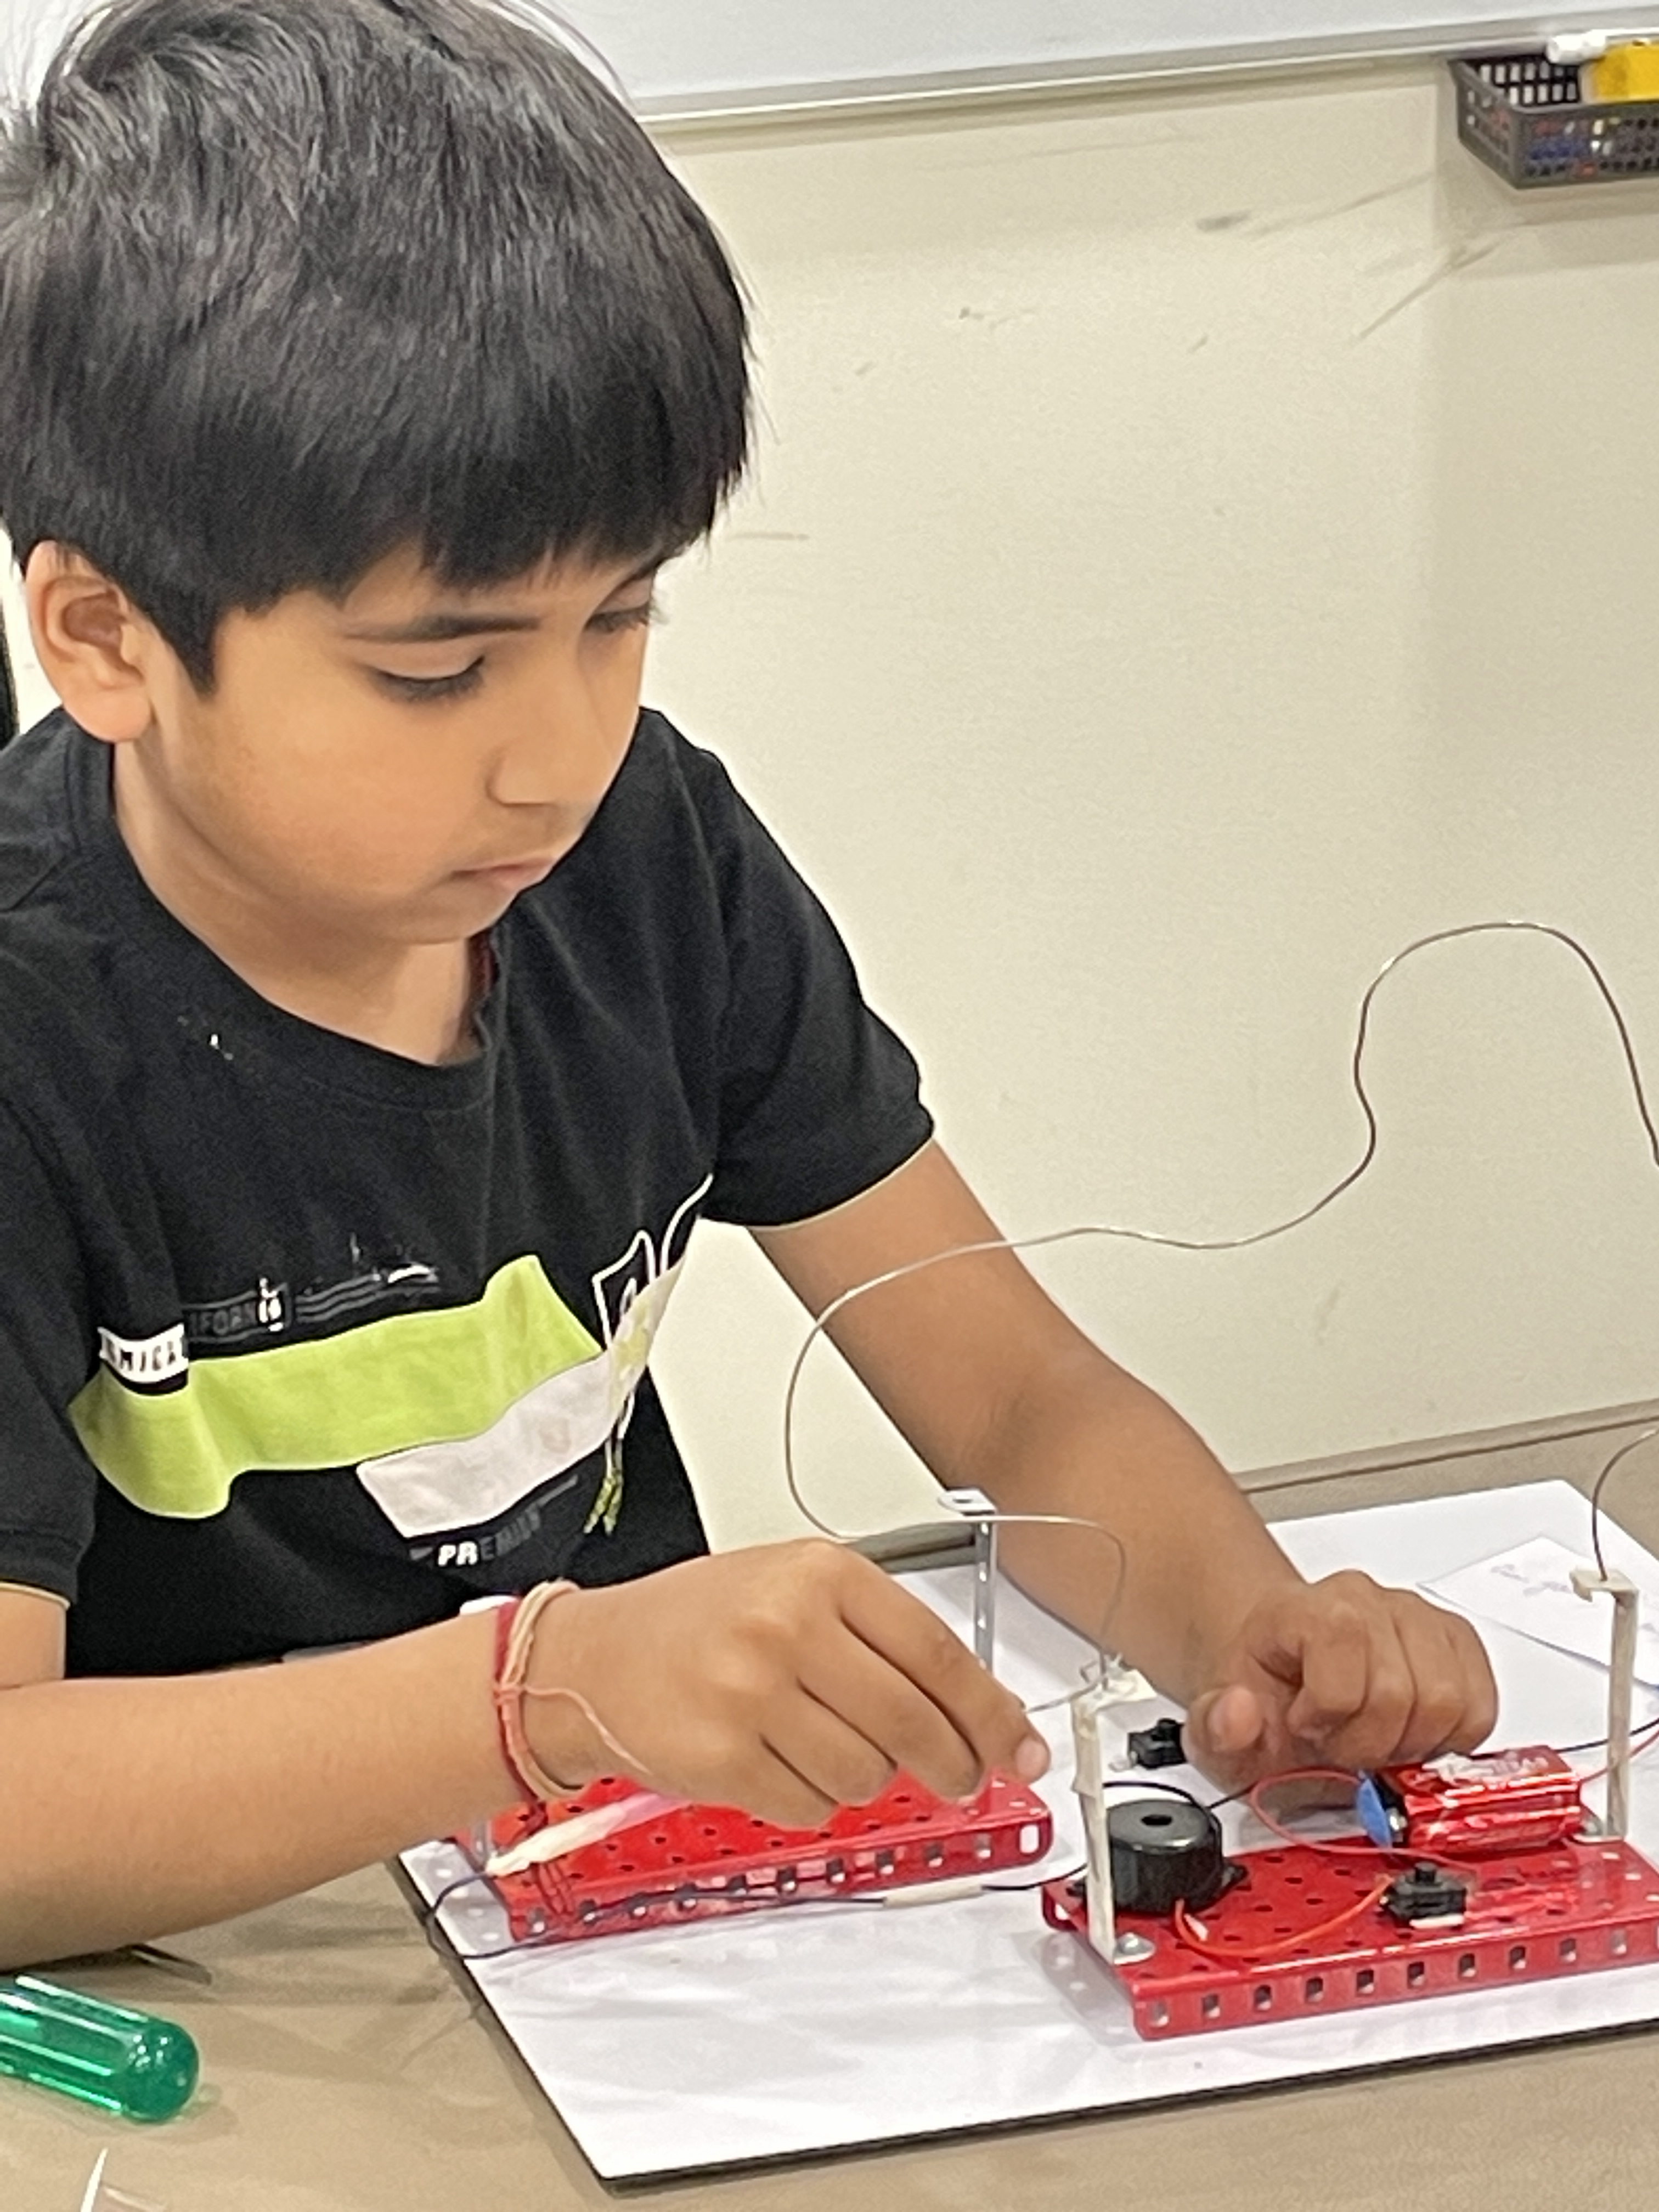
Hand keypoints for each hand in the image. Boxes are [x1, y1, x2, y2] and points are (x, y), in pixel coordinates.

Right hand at [523, 1540, 1050, 1826]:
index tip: (1021, 1746)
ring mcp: (752, 1693)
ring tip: (820, 1742)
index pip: (939, 1654)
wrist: (591, 1658)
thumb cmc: (699, 1621)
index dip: (992, 1713)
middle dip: (954, 1763)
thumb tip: (974, 1712)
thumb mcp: (794, 1589)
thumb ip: (880, 1639)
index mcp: (820, 1574)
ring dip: (865, 1776)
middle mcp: (788, 1626)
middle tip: (960, 1776)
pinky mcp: (723, 1756)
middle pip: (915, 1722)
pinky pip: (811, 1805)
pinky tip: (777, 1761)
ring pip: (867, 1772)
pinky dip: (810, 1798)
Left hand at [1180, 1572, 1497, 1791]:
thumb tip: (1238, 1713)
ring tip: (1377, 1740)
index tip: (1307, 1728)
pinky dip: (1452, 1737)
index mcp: (1303, 1612)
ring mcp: (1417, 1617)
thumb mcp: (1217, 1727)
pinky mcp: (1456, 1641)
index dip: (1329, 1717)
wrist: (1281, 1670)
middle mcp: (1365, 1601)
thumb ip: (1216, 1728)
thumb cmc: (1262, 1696)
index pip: (1344, 1665)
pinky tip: (1411, 1735)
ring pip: (1448, 1700)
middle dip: (1372, 1743)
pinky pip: (1481, 1704)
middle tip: (1343, 1746)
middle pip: (1402, 1693)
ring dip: (1414, 1742)